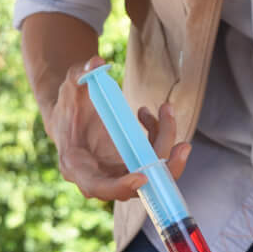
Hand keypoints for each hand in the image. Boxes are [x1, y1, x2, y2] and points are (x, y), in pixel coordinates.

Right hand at [45, 55, 190, 202]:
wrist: (71, 116)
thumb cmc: (69, 103)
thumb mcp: (71, 85)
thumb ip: (80, 75)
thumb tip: (96, 64)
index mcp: (77, 166)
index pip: (98, 187)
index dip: (120, 186)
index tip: (142, 176)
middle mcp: (99, 176)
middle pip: (135, 187)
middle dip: (163, 169)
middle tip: (183, 147)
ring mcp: (117, 173)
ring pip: (151, 171)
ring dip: (166, 144)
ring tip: (166, 110)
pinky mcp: (131, 165)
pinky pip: (153, 157)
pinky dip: (160, 137)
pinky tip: (150, 114)